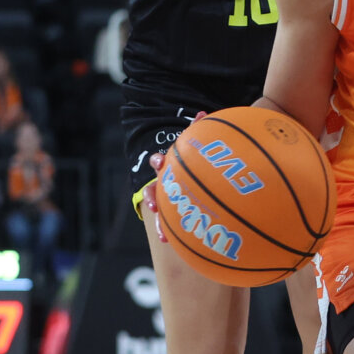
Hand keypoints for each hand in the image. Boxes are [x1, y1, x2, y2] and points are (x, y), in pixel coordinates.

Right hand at [141, 112, 205, 244]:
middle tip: (153, 206)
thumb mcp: (198, 147)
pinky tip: (168, 241)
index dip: (158, 163)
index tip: (159, 163)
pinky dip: (166, 233)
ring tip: (162, 234)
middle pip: (153, 190)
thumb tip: (201, 113)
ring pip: (159, 214)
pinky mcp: (172, 213)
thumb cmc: (197, 160)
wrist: (196, 178)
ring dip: (159, 223)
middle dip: (151, 198)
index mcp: (170, 167)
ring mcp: (166, 200)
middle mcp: (164, 184)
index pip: (160, 163)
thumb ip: (198, 130)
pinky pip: (168, 225)